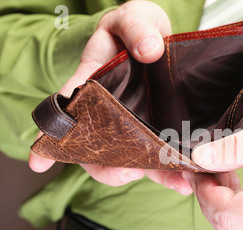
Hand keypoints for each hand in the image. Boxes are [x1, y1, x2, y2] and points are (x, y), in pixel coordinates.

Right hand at [28, 1, 191, 193]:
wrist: (163, 41)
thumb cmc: (138, 29)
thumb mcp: (133, 19)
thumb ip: (136, 28)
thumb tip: (148, 49)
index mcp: (94, 86)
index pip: (68, 113)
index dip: (52, 139)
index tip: (38, 161)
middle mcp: (111, 114)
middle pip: (99, 151)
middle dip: (110, 168)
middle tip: (127, 172)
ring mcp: (137, 127)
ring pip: (135, 161)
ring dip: (152, 175)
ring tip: (176, 181)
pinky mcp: (160, 132)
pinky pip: (162, 158)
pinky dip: (173, 170)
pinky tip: (188, 177)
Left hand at [184, 118, 242, 229]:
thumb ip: (240, 149)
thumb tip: (201, 159)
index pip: (228, 213)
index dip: (205, 189)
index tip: (197, 166)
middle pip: (226, 226)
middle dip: (209, 195)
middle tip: (208, 166)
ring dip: (221, 203)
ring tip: (226, 173)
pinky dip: (234, 212)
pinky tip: (237, 189)